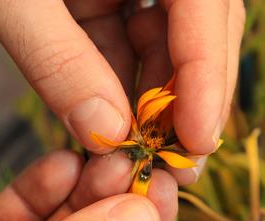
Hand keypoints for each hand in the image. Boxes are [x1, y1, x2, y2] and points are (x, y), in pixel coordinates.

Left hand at [0, 0, 244, 183]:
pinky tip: (112, 131)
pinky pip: (125, 53)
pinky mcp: (103, 8)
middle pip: (201, 31)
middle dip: (192, 98)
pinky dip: (121, 95)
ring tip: (145, 155)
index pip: (206, 6)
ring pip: (166, 48)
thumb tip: (105, 131)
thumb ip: (55, 57)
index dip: (208, 72)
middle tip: (182, 161)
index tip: (199, 138)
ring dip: (156, 106)